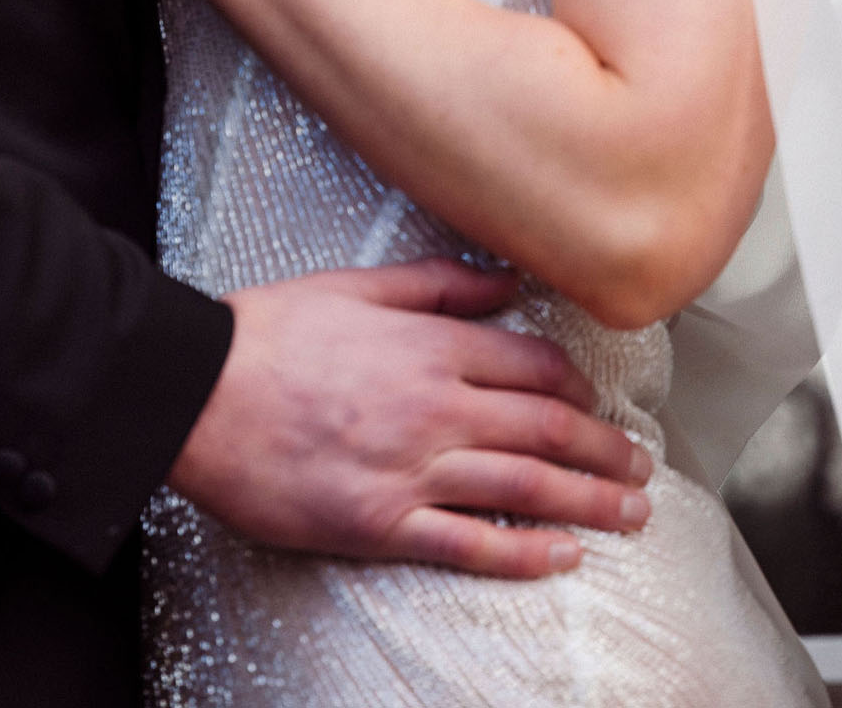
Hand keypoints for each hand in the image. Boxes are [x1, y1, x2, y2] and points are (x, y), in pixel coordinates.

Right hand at [171, 261, 651, 578]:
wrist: (199, 392)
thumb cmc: (271, 333)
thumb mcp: (359, 285)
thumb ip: (440, 284)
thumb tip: (508, 282)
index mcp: (432, 347)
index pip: (533, 366)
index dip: (578, 388)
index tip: (600, 405)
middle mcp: (436, 409)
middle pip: (546, 430)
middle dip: (605, 451)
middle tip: (642, 468)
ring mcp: (412, 471)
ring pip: (525, 489)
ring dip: (589, 503)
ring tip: (631, 515)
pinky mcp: (381, 525)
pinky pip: (469, 545)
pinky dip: (523, 554)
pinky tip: (562, 559)